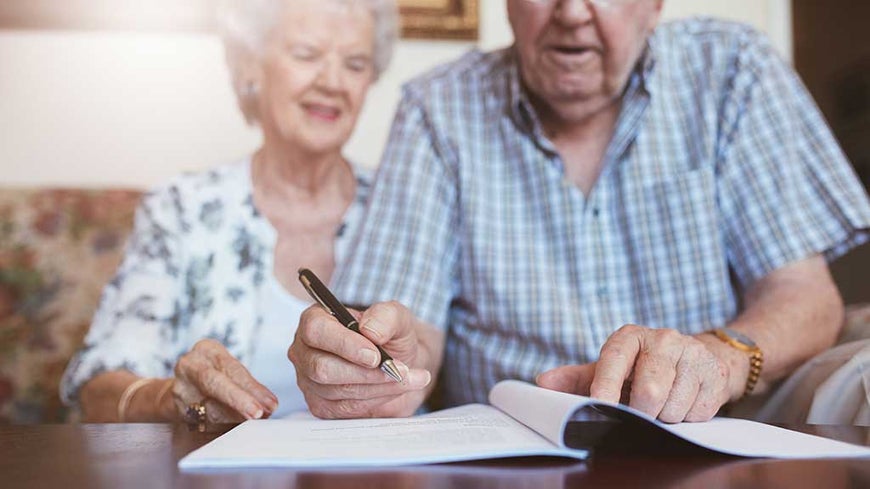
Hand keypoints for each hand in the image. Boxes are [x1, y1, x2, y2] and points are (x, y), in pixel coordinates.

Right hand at [171, 339, 278, 422]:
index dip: (252, 387)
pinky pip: (202, 422)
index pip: (231, 367)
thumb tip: (270, 405)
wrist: (183, 389)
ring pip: (208, 407)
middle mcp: (189, 365)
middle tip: (259, 413)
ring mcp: (180, 387)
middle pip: (214, 383)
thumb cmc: (216, 378)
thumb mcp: (231, 371)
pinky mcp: (175, 409)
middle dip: (239, 400)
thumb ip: (249, 386)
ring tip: (254, 421)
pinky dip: (222, 426)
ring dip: (235, 417)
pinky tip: (235, 427)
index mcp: (206, 349)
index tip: (270, 402)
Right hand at [289, 301, 434, 418]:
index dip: (344, 344)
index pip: (316, 331)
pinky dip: (376, 399)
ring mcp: (310, 381)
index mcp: (316, 320)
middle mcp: (306, 350)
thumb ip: (386, 316)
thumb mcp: (396, 317)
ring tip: (406, 377)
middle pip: (322, 368)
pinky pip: (346, 408)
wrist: (399, 361)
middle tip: (398, 370)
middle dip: (365, 372)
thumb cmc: (390, 335)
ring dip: (378, 386)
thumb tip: (370, 331)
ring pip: (338, 390)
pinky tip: (395, 388)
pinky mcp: (322, 406)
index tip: (375, 355)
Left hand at [536, 325, 731, 422]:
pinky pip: (698, 413)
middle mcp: (663, 339)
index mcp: (629, 336)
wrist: (695, 356)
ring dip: (665, 417)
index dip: (606, 386)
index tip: (599, 406)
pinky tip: (684, 401)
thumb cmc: (642, 367)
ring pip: (673, 407)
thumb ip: (576, 378)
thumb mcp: (610, 368)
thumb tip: (542, 383)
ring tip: (662, 403)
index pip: (614, 360)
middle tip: (639, 411)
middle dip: (641, 412)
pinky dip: (688, 417)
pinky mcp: (716, 373)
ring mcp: (692, 354)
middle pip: (650, 391)